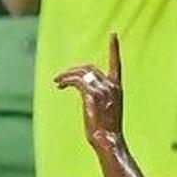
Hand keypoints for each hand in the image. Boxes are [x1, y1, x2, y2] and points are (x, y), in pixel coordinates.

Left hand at [53, 33, 127, 147]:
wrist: (108, 141)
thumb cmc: (107, 132)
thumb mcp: (107, 111)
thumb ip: (101, 98)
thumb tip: (88, 94)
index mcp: (118, 88)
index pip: (116, 63)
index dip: (114, 48)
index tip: (113, 34)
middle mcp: (111, 86)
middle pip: (90, 68)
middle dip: (75, 70)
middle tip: (62, 77)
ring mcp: (102, 90)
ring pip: (81, 73)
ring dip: (67, 75)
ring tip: (58, 82)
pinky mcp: (92, 95)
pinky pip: (76, 81)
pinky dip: (66, 80)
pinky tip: (60, 85)